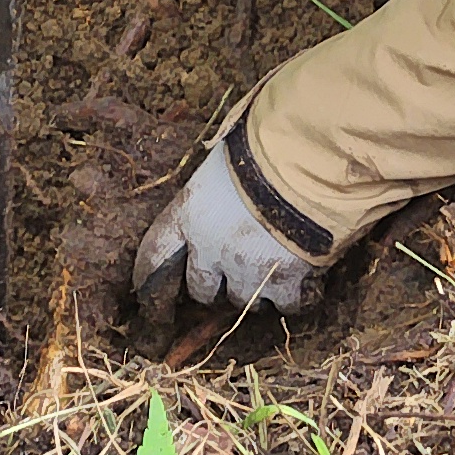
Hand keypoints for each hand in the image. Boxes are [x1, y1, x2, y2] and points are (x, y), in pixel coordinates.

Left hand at [134, 135, 327, 312]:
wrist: (307, 165)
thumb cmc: (263, 150)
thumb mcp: (223, 162)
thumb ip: (217, 186)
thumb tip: (225, 179)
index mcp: (187, 216)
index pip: (154, 254)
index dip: (148, 276)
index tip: (146, 292)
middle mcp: (210, 250)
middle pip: (200, 287)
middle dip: (211, 285)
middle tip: (228, 273)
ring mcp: (246, 270)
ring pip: (242, 300)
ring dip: (252, 291)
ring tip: (269, 274)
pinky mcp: (283, 282)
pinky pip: (284, 304)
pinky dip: (290, 298)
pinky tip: (300, 283)